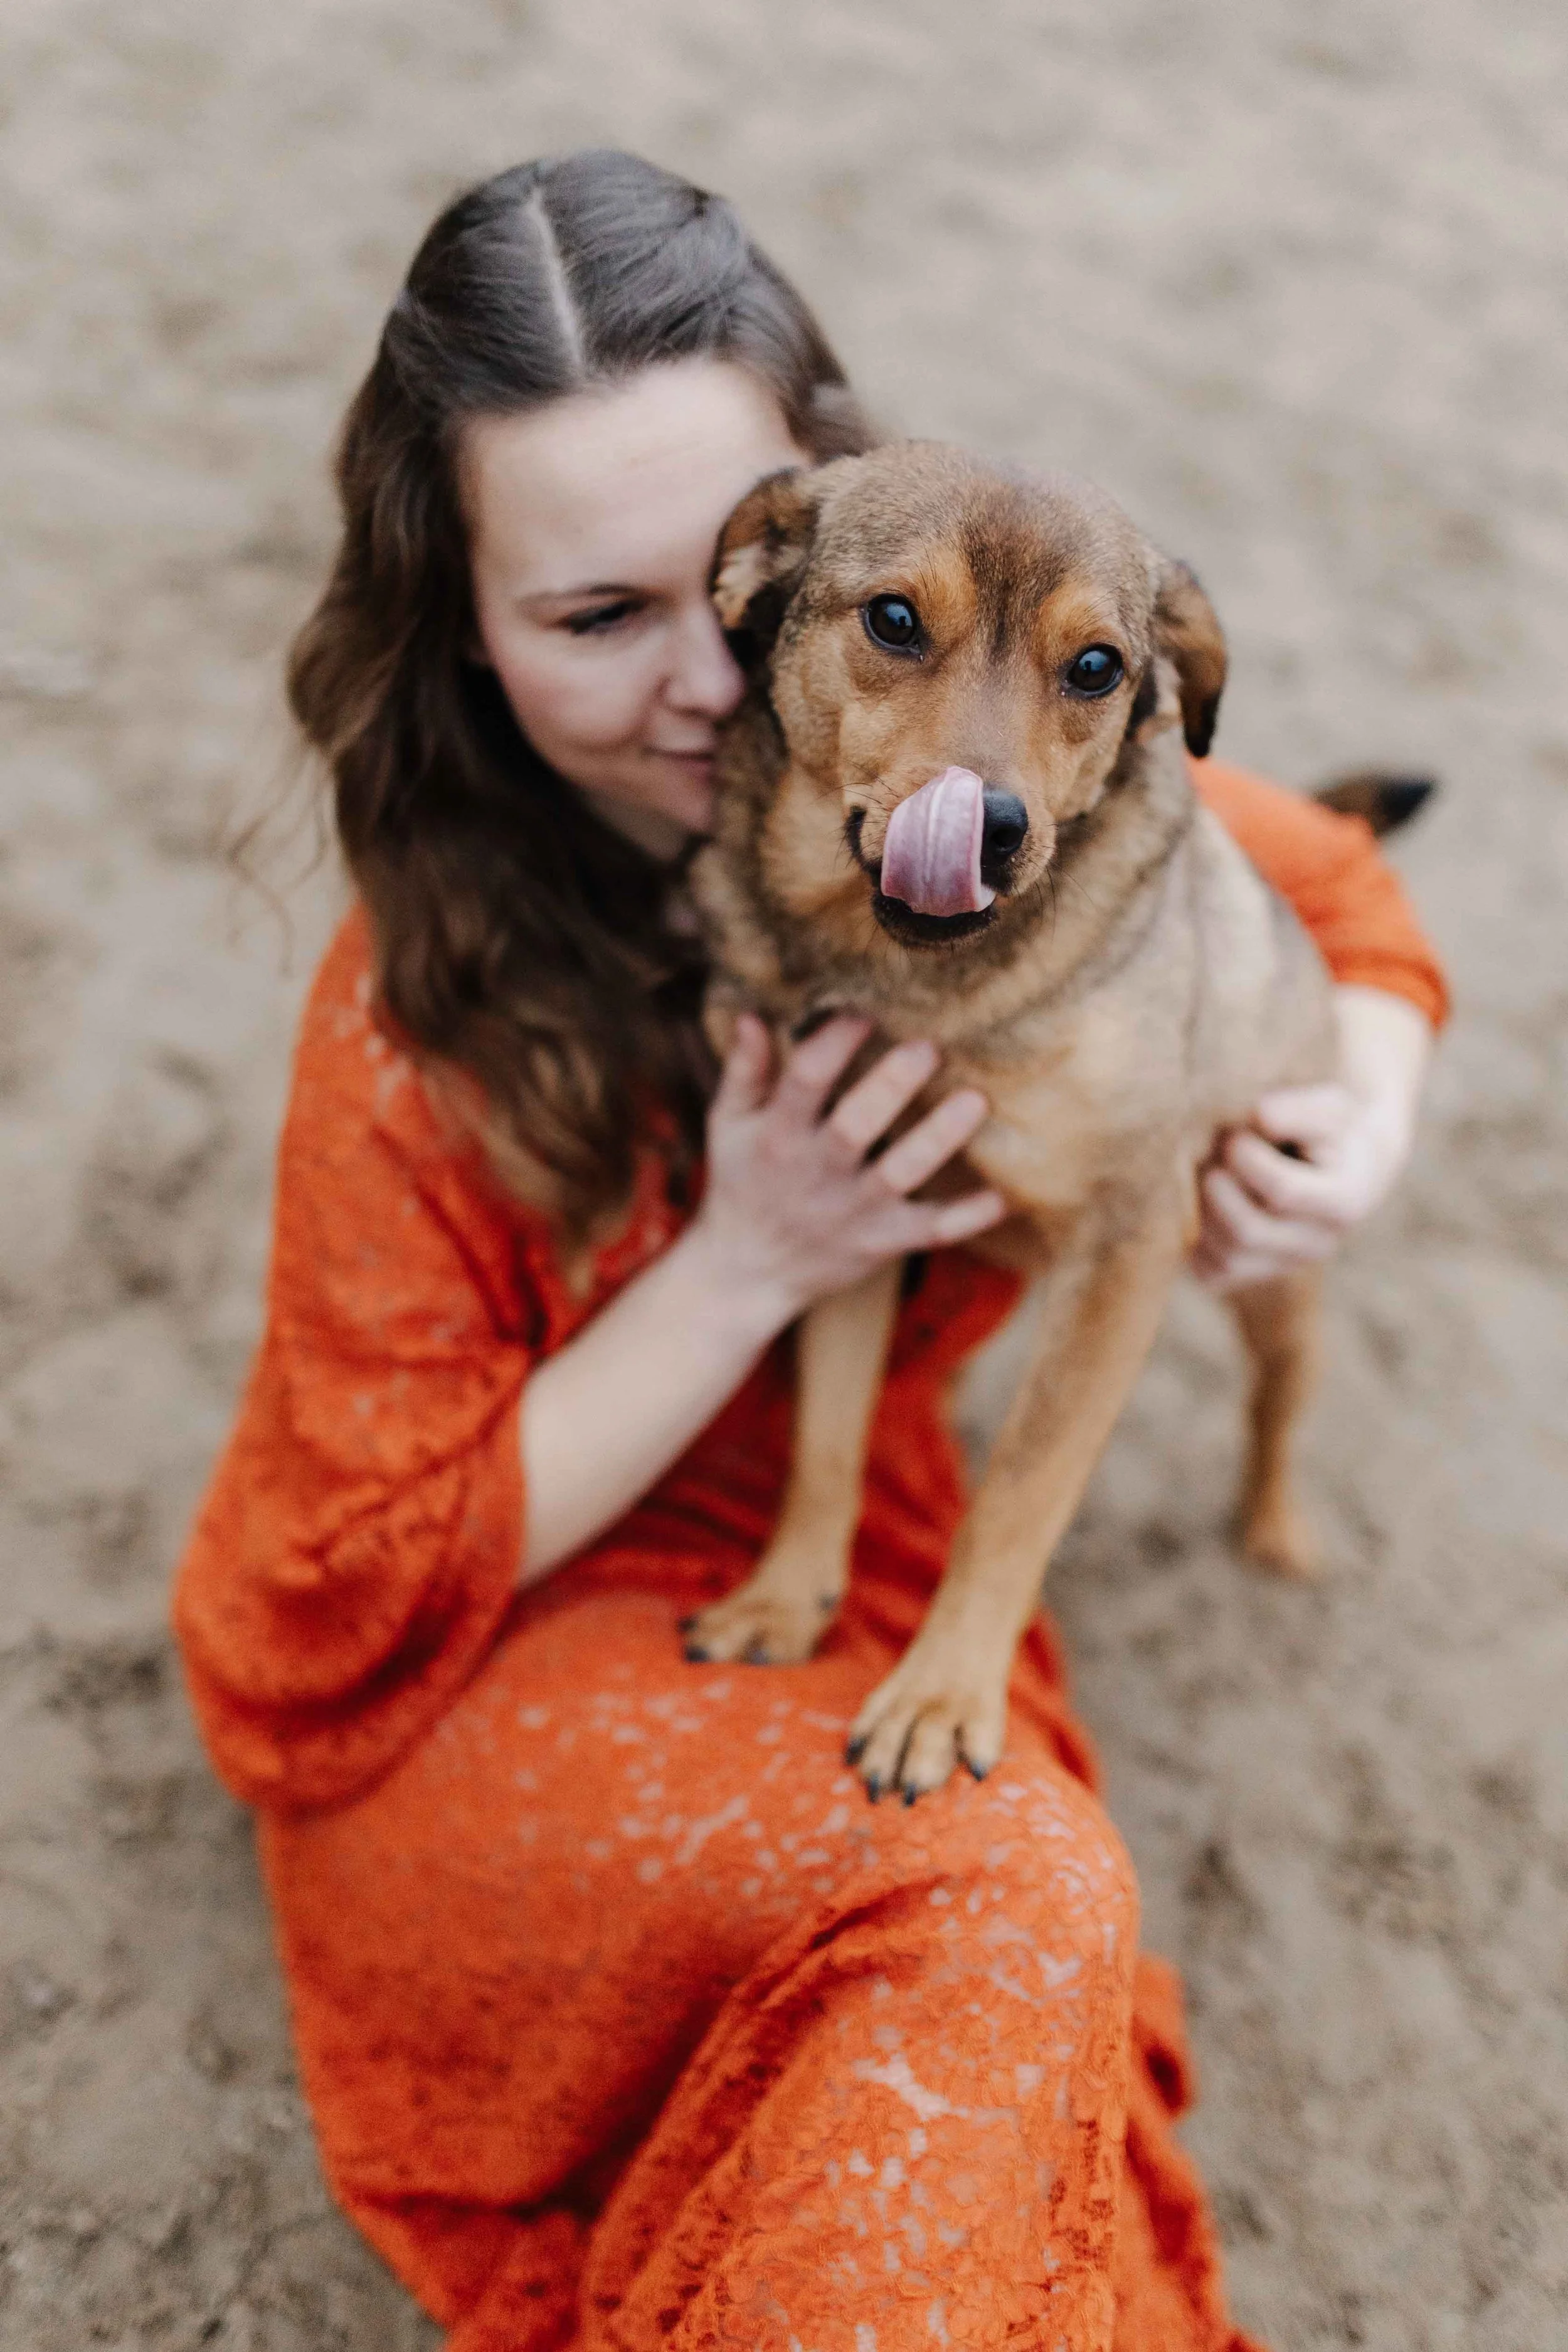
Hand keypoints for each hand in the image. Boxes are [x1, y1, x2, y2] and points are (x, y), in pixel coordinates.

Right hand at [690, 1013, 1006, 1321]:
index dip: (833, 1045)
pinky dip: (966, 1219)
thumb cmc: (743, 1180)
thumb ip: (745, 1071)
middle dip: (891, 1086)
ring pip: (900, 1174)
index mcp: (779, 1136)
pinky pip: (930, 1231)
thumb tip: (753, 1016)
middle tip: (929, 1047)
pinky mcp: (883, 1241)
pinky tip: (1000, 1198)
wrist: (750, 1269)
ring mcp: (854, 1211)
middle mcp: (817, 1173)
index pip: (803, 1082)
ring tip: (976, 1101)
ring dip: (938, 1139)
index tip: (862, 1013)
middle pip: (855, 1127)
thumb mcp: (729, 1124)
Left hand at [1192, 986, 1431, 1290]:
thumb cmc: (1329, 1129)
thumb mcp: (1327, 1107)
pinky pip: (1209, 1272)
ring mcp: (1283, 1265)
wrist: (1335, 1165)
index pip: (1282, 1192)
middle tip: (1212, 1154)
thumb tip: (1260, 1115)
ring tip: (1206, 1171)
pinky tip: (1201, 1201)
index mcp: (1343, 1204)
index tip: (1237, 1133)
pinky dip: (1194, 1238)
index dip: (1247, 1158)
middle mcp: (1317, 1245)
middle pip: (1249, 1232)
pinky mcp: (1251, 1274)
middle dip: (1217, 1187)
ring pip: (1226, 1256)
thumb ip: (1297, 1110)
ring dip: (1201, 1210)